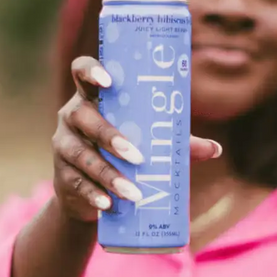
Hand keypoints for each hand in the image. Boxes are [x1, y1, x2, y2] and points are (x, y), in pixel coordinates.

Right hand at [52, 56, 220, 222]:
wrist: (91, 195)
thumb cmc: (124, 154)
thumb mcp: (148, 142)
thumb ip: (177, 142)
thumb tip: (215, 149)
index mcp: (93, 98)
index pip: (82, 71)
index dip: (91, 71)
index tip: (109, 81)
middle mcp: (72, 116)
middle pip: (84, 118)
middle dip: (110, 137)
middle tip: (138, 157)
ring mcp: (64, 145)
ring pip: (82, 155)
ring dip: (109, 174)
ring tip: (134, 193)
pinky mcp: (62, 175)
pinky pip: (76, 183)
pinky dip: (94, 194)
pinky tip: (107, 205)